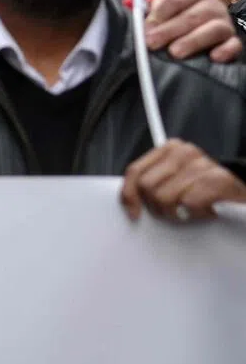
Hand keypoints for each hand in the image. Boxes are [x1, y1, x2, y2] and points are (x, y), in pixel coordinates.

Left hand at [120, 138, 245, 220]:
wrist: (241, 193)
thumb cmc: (206, 190)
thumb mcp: (175, 183)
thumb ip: (153, 184)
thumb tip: (130, 202)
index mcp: (169, 149)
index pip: (135, 171)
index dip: (129, 194)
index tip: (134, 213)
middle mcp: (184, 151)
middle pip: (148, 187)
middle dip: (158, 207)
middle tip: (175, 210)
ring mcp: (202, 163)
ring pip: (165, 197)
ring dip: (178, 212)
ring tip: (191, 210)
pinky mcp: (219, 179)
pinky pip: (189, 203)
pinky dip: (195, 214)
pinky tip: (206, 211)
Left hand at [144, 0, 240, 63]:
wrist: (196, 31)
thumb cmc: (174, 21)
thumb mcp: (162, 14)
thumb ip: (153, 15)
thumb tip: (144, 25)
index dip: (159, 13)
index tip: (146, 27)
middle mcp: (211, 5)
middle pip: (193, 15)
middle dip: (170, 30)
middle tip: (152, 43)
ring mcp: (225, 23)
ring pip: (214, 29)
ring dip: (193, 40)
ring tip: (174, 52)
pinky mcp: (233, 40)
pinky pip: (234, 45)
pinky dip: (226, 50)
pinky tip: (213, 58)